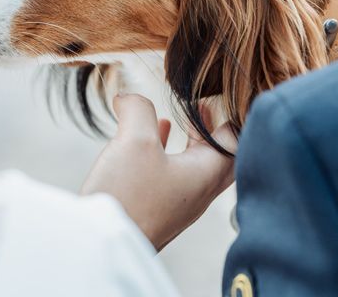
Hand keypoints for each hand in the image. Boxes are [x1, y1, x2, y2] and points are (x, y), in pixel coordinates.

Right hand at [81, 94, 235, 250]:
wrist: (104, 242)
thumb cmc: (127, 195)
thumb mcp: (134, 140)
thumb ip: (138, 110)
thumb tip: (130, 96)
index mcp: (204, 174)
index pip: (234, 142)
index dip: (231, 117)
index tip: (228, 97)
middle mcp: (197, 191)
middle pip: (219, 156)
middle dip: (213, 129)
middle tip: (208, 107)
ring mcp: (177, 201)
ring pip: (194, 165)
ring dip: (191, 139)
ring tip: (181, 117)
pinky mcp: (156, 206)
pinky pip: (171, 173)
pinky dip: (167, 151)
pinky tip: (150, 140)